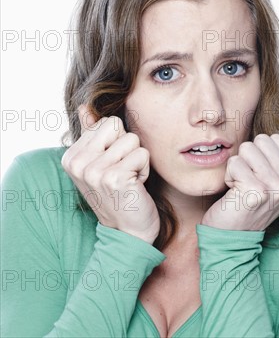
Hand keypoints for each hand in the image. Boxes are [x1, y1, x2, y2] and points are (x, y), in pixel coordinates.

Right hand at [61, 105, 159, 244]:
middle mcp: (78, 163)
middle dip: (127, 146)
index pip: (106, 122)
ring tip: (129, 180)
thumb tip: (85, 107)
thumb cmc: (116, 193)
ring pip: (133, 140)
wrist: (128, 232)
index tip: (112, 166)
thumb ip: (91, 134)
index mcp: (71, 157)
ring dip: (137, 160)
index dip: (116, 142)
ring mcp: (95, 171)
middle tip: (122, 171)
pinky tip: (135, 187)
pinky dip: (145, 170)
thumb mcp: (98, 163)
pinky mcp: (115, 178)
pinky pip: (142, 154)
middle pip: (117, 126)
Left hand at [201, 133, 278, 230]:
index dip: (261, 155)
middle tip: (249, 181)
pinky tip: (235, 193)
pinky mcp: (257, 192)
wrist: (233, 233)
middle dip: (249, 158)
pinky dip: (229, 176)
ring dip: (238, 166)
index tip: (261, 177)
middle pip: (261, 141)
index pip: (275, 139)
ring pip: (246, 149)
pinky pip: (234, 162)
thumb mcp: (275, 179)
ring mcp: (277, 188)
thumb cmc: (252, 202)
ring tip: (242, 186)